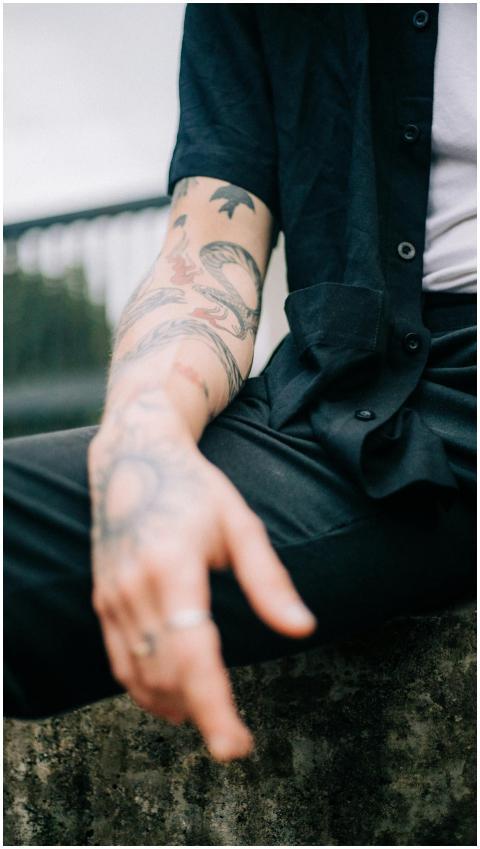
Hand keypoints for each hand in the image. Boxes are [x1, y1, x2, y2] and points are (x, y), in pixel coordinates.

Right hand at [88, 389, 316, 761]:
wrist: (133, 460)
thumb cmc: (195, 489)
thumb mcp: (241, 525)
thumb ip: (269, 581)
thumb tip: (303, 629)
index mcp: (173, 566)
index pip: (194, 654)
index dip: (214, 706)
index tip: (236, 746)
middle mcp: (135, 587)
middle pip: (167, 674)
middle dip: (201, 715)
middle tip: (236, 740)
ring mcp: (112, 596)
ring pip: (139, 675)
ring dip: (173, 706)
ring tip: (209, 718)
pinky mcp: (103, 601)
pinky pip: (119, 661)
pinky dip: (144, 689)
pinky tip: (172, 698)